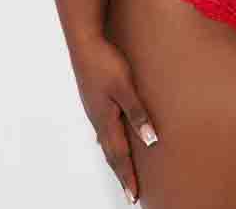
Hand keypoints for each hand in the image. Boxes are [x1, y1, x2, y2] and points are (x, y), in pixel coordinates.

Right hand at [69, 35, 158, 203]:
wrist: (85, 42)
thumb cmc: (105, 62)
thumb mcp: (125, 87)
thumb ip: (137, 112)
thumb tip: (150, 140)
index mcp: (106, 119)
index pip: (119, 155)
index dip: (127, 176)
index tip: (133, 196)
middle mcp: (98, 118)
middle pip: (111, 153)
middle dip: (122, 173)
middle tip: (130, 193)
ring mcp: (95, 108)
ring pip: (107, 141)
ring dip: (116, 158)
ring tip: (122, 171)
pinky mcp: (95, 98)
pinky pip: (104, 127)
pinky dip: (110, 141)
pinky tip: (111, 138)